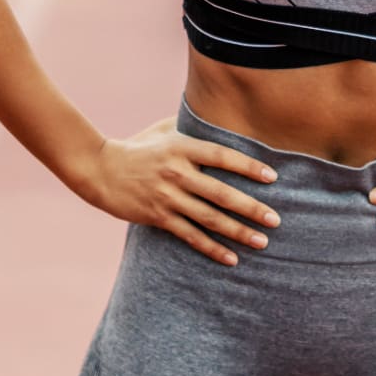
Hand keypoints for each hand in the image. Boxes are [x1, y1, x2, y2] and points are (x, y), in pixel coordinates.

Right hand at [80, 115, 282, 266]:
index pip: (222, 156)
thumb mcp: (163, 130)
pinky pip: (191, 235)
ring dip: (238, 232)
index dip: (248, 166)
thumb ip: (191, 126)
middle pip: (221, 193)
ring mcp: (167, 197)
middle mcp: (177, 173)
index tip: (272, 177)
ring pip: (210, 218)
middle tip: (275, 220)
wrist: (100, 170)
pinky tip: (232, 258)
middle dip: (251, 208)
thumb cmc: (138, 147)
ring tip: (262, 241)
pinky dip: (212, 248)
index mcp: (182, 147)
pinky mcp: (158, 217)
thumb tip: (220, 117)